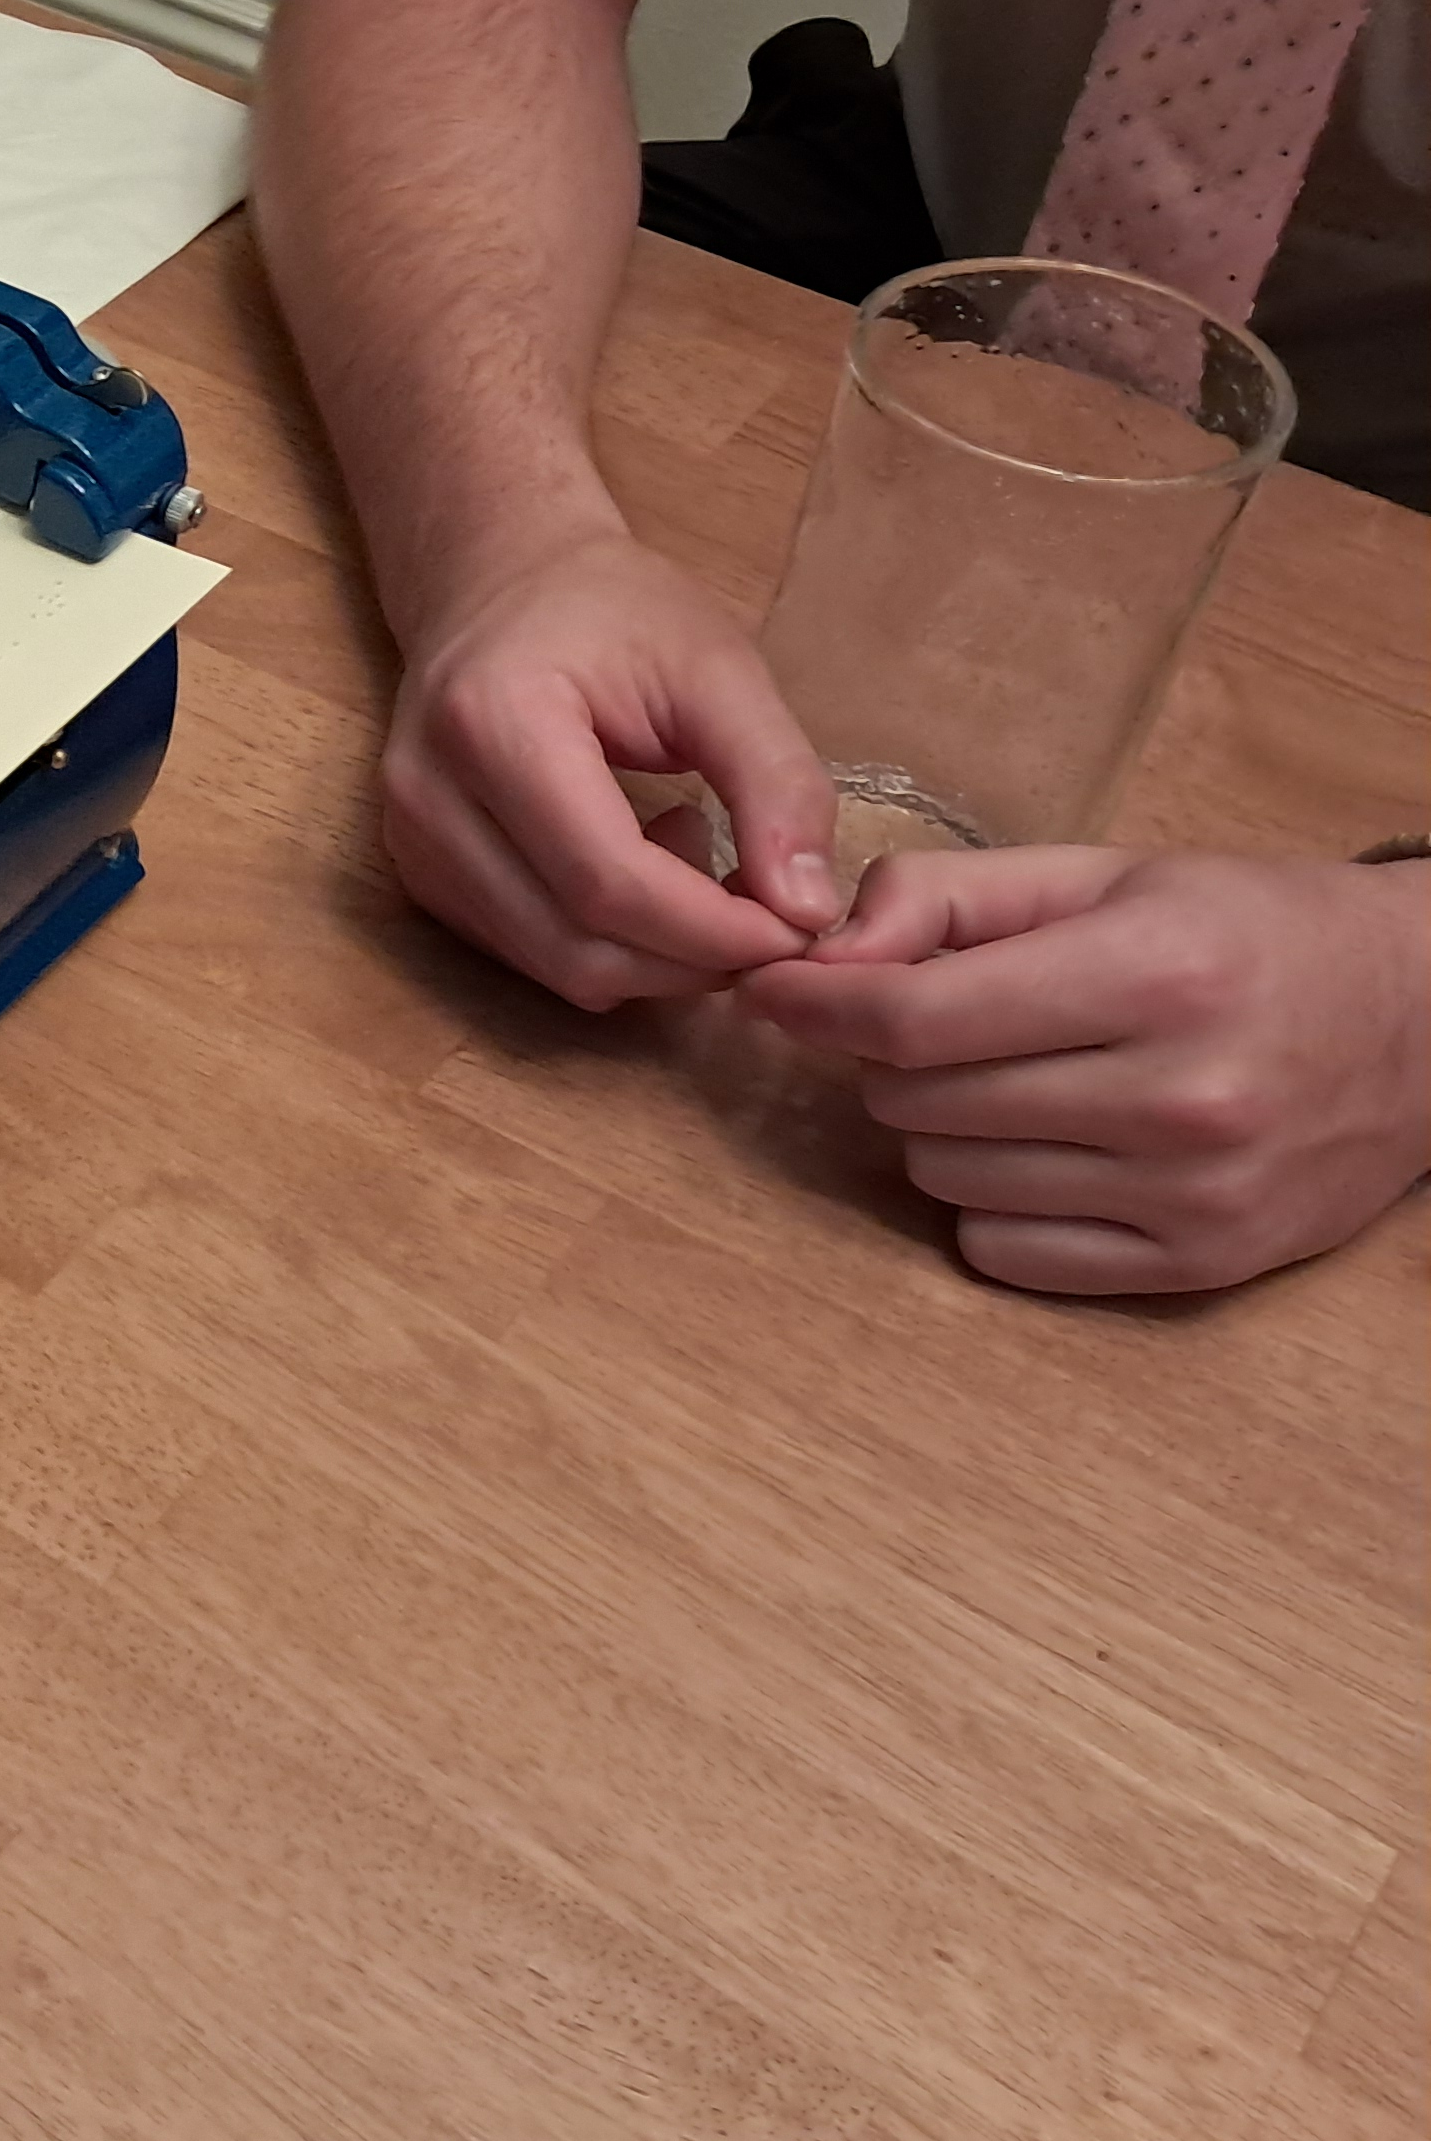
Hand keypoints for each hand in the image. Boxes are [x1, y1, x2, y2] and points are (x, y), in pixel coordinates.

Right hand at [382, 527, 847, 1007]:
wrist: (495, 581)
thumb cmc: (611, 610)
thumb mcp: (718, 667)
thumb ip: (776, 781)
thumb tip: (809, 911)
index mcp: (492, 723)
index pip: (607, 881)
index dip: (713, 928)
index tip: (799, 924)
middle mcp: (429, 796)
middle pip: (576, 945)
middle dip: (692, 956)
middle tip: (767, 909)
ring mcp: (411, 844)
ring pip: (553, 966)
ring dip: (654, 953)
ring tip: (696, 861)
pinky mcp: (420, 876)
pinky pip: (531, 955)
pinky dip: (610, 942)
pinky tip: (638, 865)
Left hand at [739, 849, 1430, 1294]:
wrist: (1427, 1024)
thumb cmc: (1245, 931)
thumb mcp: (1103, 874)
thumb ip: (943, 896)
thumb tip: (819, 955)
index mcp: (1155, 973)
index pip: (915, 1019)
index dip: (818, 1007)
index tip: (773, 992)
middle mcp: (1179, 1094)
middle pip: (919, 1101)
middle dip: (893, 1060)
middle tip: (943, 1027)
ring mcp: (1193, 1192)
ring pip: (949, 1179)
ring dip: (942, 1130)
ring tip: (1013, 1083)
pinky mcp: (1200, 1265)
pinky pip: (1004, 1254)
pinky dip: (991, 1206)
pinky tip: (1045, 1153)